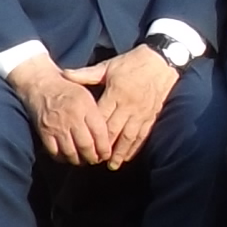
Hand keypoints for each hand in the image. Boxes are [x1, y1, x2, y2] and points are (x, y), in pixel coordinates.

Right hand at [9, 56, 115, 166]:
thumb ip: (97, 114)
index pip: (99, 132)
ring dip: (79, 161)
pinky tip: (69, 157)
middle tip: (96, 160)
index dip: (105, 148)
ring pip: (71, 153)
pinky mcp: (44, 132)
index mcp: (85, 106)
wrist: (41, 85)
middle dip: (93, 158)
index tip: (107, 154)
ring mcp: (56, 126)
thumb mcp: (87, 95)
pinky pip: (55, 152)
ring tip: (84, 161)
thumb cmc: (68, 89)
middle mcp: (71, 117)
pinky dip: (63, 158)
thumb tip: (107, 137)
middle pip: (86, 146)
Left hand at [94, 42, 178, 167]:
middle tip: (94, 160)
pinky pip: (143, 134)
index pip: (101, 117)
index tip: (84, 144)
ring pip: (129, 136)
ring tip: (112, 165)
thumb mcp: (109, 66)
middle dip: (104, 148)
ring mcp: (141, 112)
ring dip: (120, 152)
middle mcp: (128, 106)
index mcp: (116, 93)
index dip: (92, 133)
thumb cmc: (132, 63)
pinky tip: (128, 156)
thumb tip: (65, 74)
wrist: (162, 60)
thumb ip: (87, 74)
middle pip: (114, 131)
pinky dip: (135, 147)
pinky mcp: (152, 115)